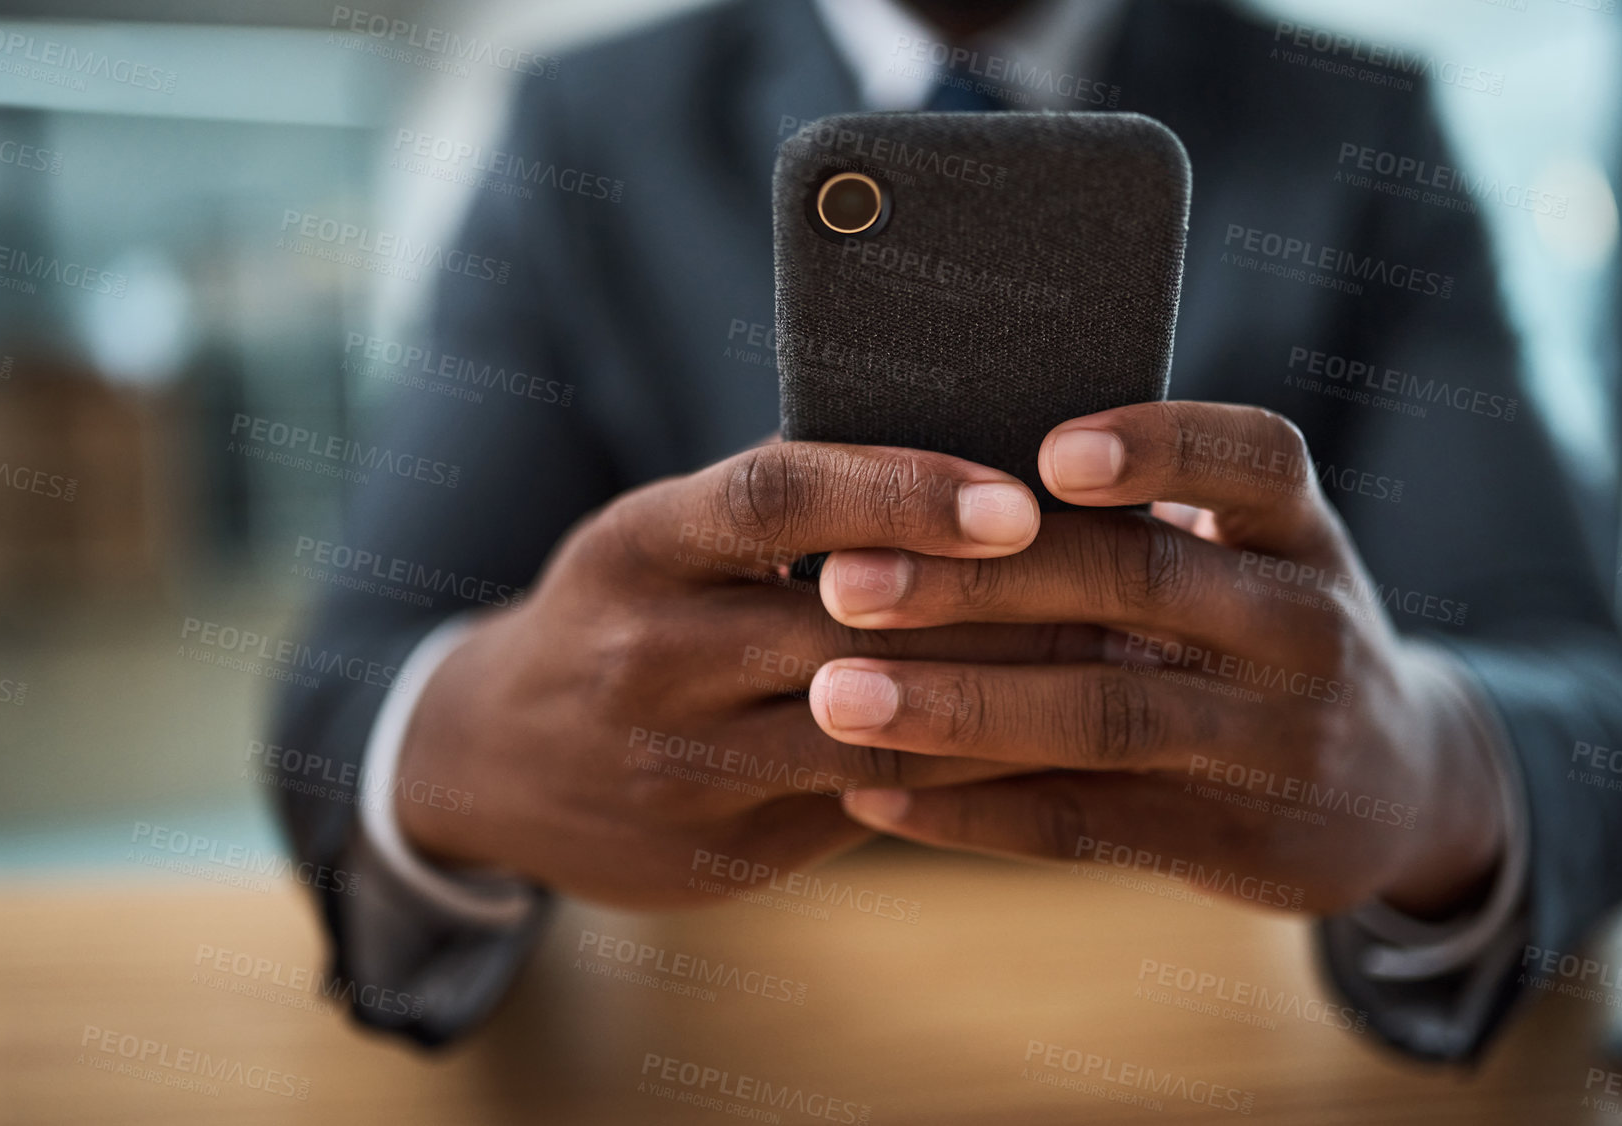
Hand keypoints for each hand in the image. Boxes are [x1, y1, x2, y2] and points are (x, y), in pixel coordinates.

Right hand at [396, 440, 1103, 908]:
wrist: (485, 761)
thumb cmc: (617, 611)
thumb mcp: (661, 537)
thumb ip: (784, 515)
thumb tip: (971, 476)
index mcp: (635, 544)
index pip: (773, 499)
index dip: (899, 492)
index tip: (1019, 497)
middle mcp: (650, 654)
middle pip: (845, 625)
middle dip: (1001, 604)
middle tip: (1136, 577)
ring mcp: (682, 766)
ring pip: (876, 732)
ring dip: (1012, 695)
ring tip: (1129, 657)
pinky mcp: (722, 854)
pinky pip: (871, 808)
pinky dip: (970, 775)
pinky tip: (1058, 746)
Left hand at [815, 402, 1506, 916]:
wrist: (1393, 786)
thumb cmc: (1256, 632)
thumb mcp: (1246, 558)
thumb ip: (1138, 521)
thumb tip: (932, 474)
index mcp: (1296, 530)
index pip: (1252, 459)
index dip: (1159, 448)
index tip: (1050, 453)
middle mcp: (1302, 625)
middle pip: (1142, 585)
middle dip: (981, 582)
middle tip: (843, 581)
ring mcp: (1276, 740)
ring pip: (1106, 716)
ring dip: (960, 707)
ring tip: (836, 699)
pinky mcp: (1235, 841)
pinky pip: (1089, 825)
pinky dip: (973, 813)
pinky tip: (873, 796)